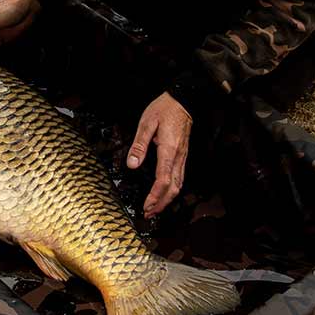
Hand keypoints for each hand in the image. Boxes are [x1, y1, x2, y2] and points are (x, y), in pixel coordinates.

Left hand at [126, 91, 191, 217]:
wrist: (183, 100)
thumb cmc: (165, 109)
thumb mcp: (146, 123)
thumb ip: (139, 145)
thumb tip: (132, 164)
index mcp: (169, 151)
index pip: (163, 180)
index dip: (155, 196)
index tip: (146, 206)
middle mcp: (178, 157)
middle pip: (173, 188)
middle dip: (161, 204)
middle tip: (149, 213)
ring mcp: (183, 157)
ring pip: (179, 185)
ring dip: (167, 199)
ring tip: (155, 208)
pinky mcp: (183, 155)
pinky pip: (179, 177)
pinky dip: (172, 190)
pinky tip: (164, 193)